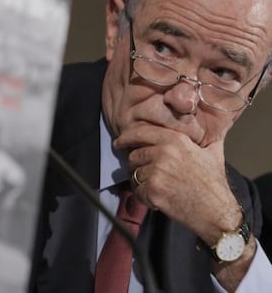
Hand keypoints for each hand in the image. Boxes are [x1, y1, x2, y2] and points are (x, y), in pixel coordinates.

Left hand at [113, 124, 241, 246]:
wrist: (217, 212)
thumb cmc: (214, 184)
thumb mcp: (212, 153)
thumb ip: (208, 136)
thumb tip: (216, 124)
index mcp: (176, 140)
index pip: (140, 132)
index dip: (126, 137)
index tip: (118, 143)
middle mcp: (164, 152)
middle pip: (134, 156)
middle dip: (138, 167)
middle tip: (150, 177)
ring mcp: (157, 171)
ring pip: (134, 174)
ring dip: (141, 183)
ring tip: (159, 189)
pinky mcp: (153, 189)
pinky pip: (137, 191)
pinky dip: (145, 197)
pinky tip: (159, 199)